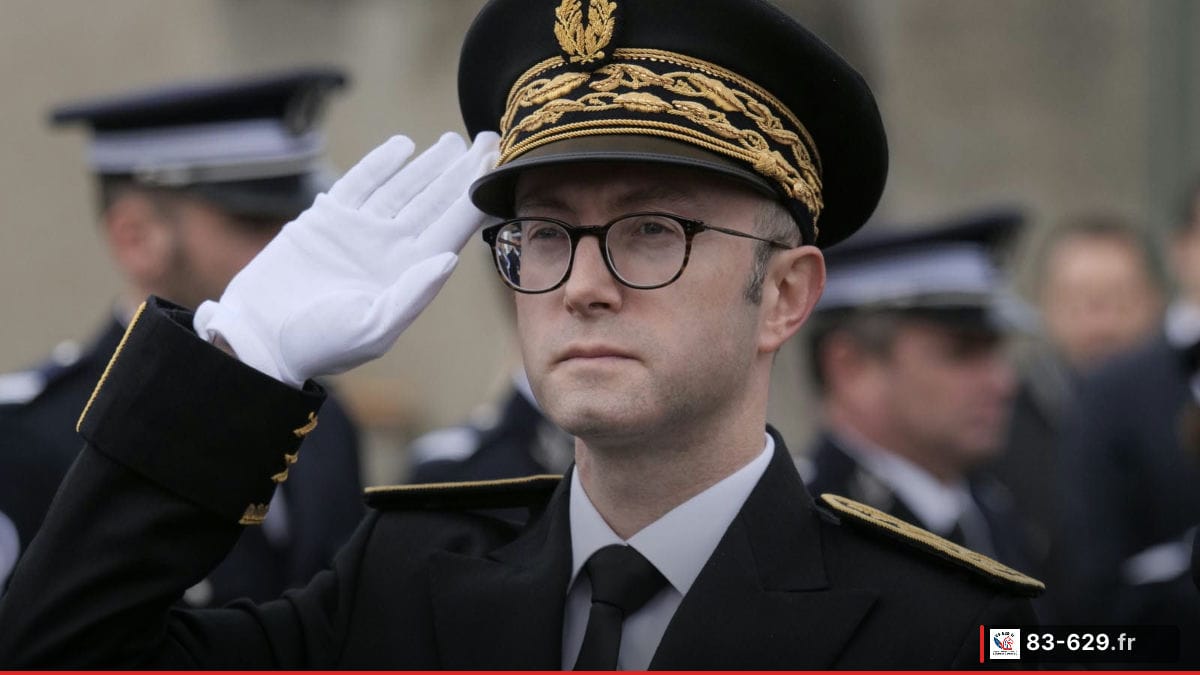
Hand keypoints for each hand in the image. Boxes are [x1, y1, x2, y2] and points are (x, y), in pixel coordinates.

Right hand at [194, 131, 499, 386]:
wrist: (260, 337)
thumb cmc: (319, 344)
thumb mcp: (374, 329)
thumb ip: (414, 294)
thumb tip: (449, 259)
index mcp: (409, 273)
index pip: (452, 226)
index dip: (475, 195)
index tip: (497, 167)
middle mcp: (391, 247)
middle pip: (435, 200)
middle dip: (461, 171)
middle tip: (487, 139)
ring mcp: (360, 231)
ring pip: (403, 187)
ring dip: (429, 164)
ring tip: (453, 141)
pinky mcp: (327, 219)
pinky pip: (360, 183)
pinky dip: (381, 163)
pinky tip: (403, 146)